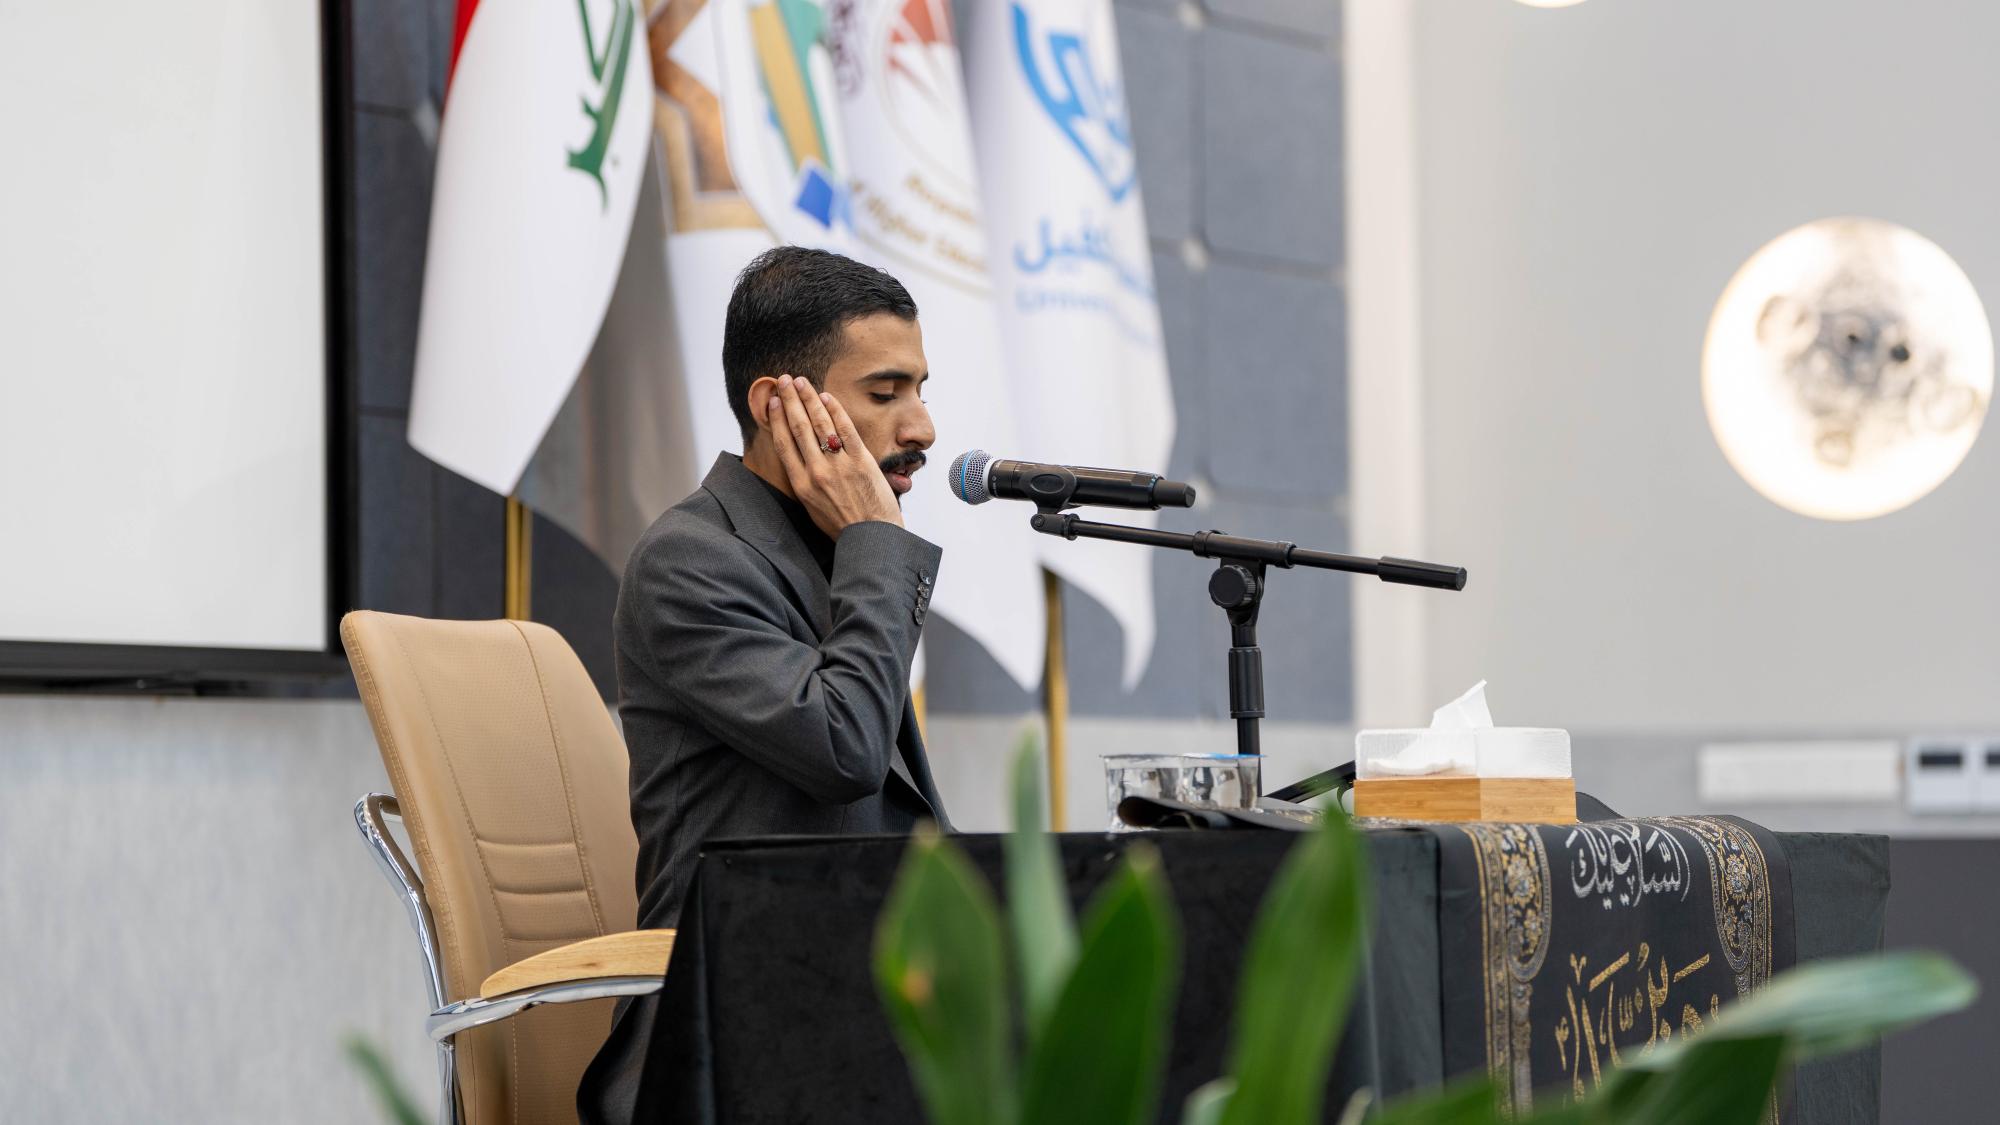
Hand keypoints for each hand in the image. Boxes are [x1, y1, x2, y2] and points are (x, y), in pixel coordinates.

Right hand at [762, 374, 901, 535]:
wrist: (872, 537)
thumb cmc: (842, 525)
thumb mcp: (812, 508)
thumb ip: (804, 482)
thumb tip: (797, 458)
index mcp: (801, 485)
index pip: (784, 443)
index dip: (776, 418)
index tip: (772, 402)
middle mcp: (816, 472)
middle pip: (798, 427)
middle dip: (790, 400)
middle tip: (784, 380)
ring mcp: (839, 465)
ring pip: (819, 423)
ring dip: (809, 398)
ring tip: (802, 382)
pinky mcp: (861, 461)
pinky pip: (845, 428)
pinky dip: (835, 410)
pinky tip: (826, 397)